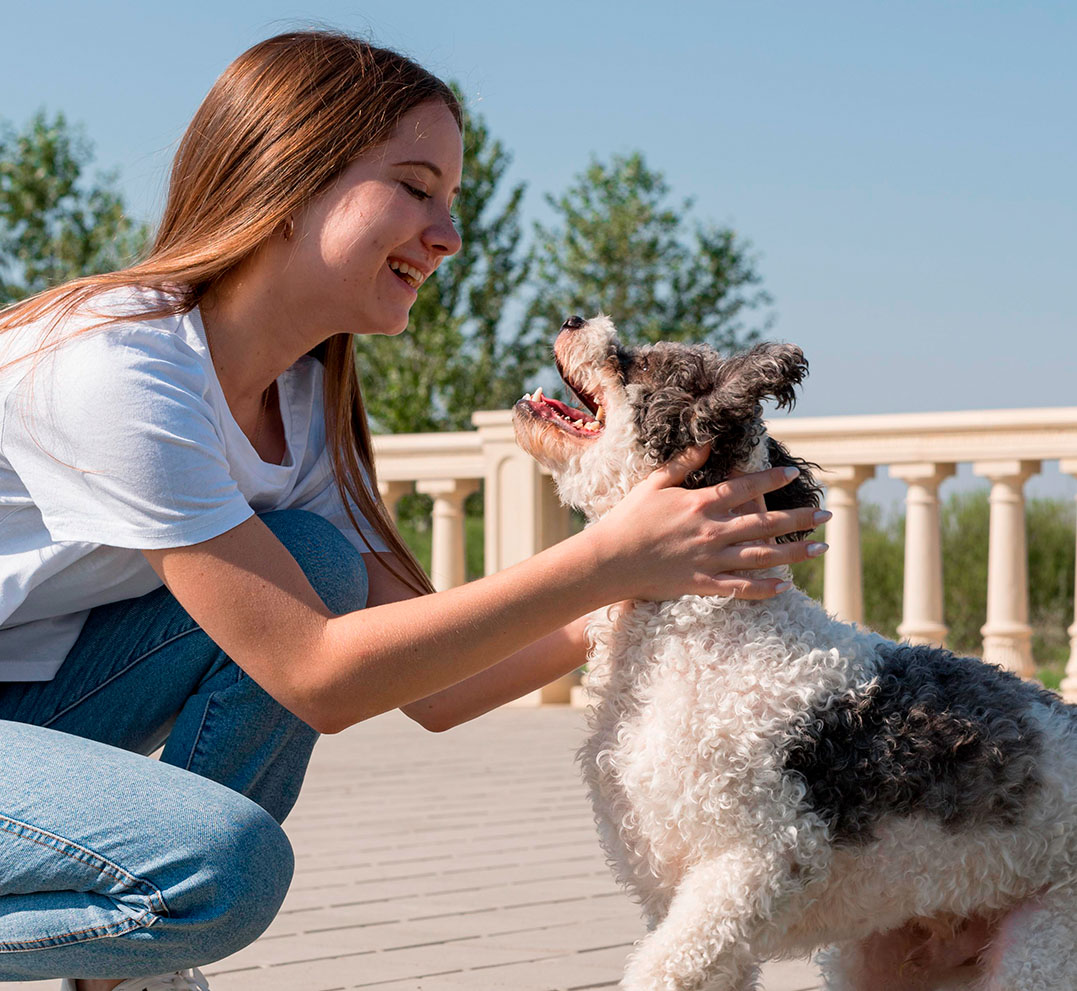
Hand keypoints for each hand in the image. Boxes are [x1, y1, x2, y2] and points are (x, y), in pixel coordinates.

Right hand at [587, 445, 828, 602]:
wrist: (609, 560)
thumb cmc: (628, 519)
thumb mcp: (654, 483)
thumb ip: (683, 462)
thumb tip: (708, 440)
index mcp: (701, 503)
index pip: (745, 488)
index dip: (771, 480)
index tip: (792, 473)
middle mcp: (711, 531)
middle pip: (765, 523)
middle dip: (800, 518)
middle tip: (827, 515)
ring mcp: (709, 559)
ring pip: (761, 556)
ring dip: (795, 552)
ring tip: (821, 548)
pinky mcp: (702, 583)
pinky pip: (740, 588)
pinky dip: (764, 588)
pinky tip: (786, 585)